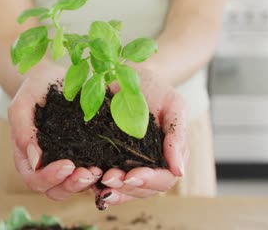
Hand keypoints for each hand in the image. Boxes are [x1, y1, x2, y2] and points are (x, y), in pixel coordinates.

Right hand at [8, 62, 101, 199]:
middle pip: (55, 190)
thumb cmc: (36, 88)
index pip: (35, 178)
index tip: (67, 164)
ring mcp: (66, 161)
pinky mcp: (84, 156)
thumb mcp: (24, 103)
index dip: (49, 177)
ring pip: (73, 187)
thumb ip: (23, 129)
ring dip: (86, 184)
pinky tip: (110, 166)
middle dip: (71, 185)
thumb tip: (34, 160)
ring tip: (100, 170)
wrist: (55, 75)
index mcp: (27, 156)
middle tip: (89, 172)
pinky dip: (100, 176)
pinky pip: (91, 175)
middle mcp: (46, 164)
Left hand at [96, 67, 188, 206]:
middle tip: (109, 178)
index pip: (164, 179)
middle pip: (143, 190)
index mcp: (168, 155)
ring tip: (100, 181)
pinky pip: (104, 180)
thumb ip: (177, 135)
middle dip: (127, 188)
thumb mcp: (173, 105)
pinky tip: (88, 180)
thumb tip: (179, 170)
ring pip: (124, 190)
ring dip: (112, 190)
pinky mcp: (108, 160)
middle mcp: (149, 164)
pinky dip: (97, 185)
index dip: (150, 181)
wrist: (129, 76)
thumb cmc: (156, 89)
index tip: (133, 176)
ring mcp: (129, 164)